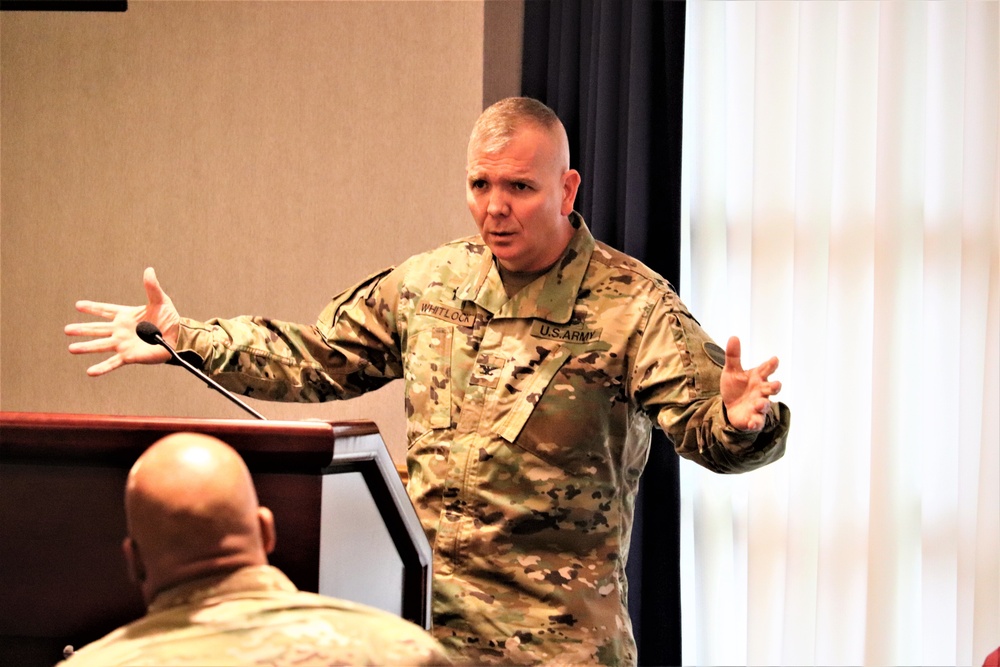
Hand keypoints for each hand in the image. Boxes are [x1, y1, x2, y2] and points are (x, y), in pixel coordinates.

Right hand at [65, 268, 180, 375]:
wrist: (178, 337)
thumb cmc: (169, 319)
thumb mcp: (160, 301)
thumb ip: (152, 287)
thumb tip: (149, 270)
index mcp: (125, 316)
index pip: (105, 311)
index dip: (92, 308)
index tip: (78, 305)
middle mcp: (120, 330)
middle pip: (97, 329)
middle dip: (82, 329)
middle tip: (67, 329)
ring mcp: (123, 344)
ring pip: (101, 346)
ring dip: (86, 347)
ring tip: (71, 349)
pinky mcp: (129, 356)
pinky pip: (113, 362)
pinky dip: (102, 368)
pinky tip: (90, 372)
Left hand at [720, 336, 781, 432]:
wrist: (730, 408)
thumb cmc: (736, 387)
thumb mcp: (731, 371)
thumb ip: (733, 356)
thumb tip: (734, 336)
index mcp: (757, 377)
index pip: (766, 369)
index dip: (771, 365)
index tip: (774, 359)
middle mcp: (761, 391)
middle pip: (771, 388)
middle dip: (774, 387)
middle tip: (776, 385)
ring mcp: (759, 405)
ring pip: (765, 405)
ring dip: (763, 404)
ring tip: (760, 403)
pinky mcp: (753, 418)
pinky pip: (757, 421)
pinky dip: (755, 423)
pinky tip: (752, 423)